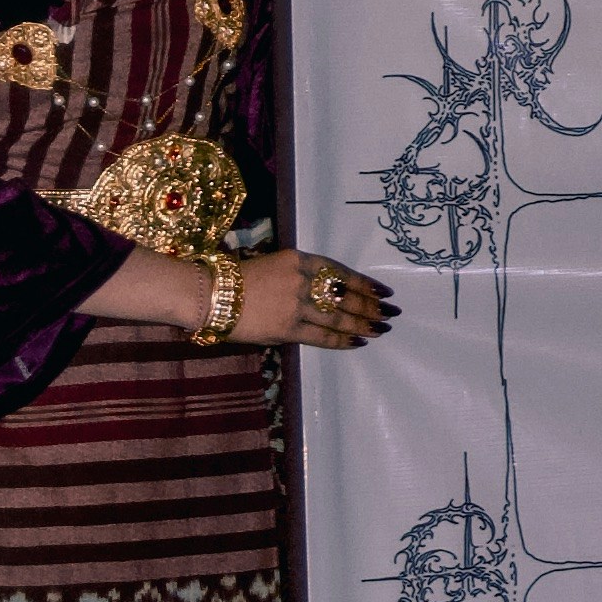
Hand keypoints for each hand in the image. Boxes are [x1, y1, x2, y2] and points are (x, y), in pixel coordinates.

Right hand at [243, 250, 392, 348]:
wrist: (210, 295)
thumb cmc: (238, 279)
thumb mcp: (275, 264)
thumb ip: (301, 276)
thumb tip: (329, 292)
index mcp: (299, 260)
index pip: (342, 272)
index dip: (365, 283)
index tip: (383, 290)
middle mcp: (302, 280)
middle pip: (346, 296)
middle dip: (372, 305)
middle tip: (391, 312)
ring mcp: (295, 305)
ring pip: (339, 317)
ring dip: (363, 324)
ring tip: (381, 328)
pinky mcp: (286, 328)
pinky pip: (321, 337)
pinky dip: (342, 340)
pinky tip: (358, 341)